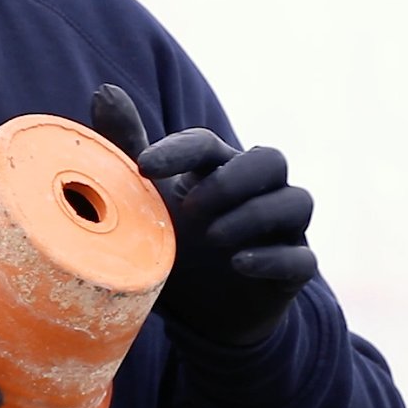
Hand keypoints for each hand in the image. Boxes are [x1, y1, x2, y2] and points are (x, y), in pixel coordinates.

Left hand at [90, 84, 317, 346]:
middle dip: (232, 180)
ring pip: (297, 202)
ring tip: (213, 239)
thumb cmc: (176, 249)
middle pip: (271, 159)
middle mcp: (257, 194)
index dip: (181, 150)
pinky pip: (302, 258)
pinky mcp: (294, 270)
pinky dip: (273, 259)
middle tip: (192, 210)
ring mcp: (282, 231)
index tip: (144, 168)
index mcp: (216, 172)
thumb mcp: (146, 205)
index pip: (208, 145)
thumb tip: (105, 91)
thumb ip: (126, 148)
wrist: (203, 317)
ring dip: (254, 215)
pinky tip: (239, 264)